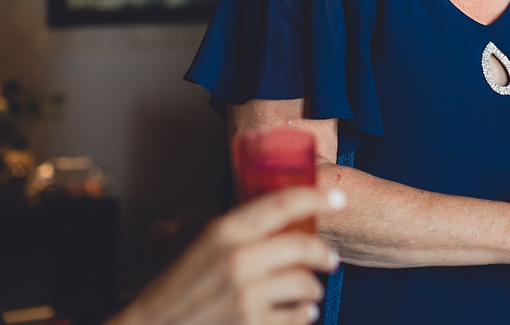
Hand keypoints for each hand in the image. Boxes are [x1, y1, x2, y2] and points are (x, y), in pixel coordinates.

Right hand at [113, 186, 342, 324]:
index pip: (284, 203)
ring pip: (306, 285)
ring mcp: (246, 295)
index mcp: (224, 232)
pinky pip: (298, 317)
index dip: (317, 197)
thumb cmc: (172, 293)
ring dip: (312, 290)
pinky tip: (300, 314)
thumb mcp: (200, 248)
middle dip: (324, 254)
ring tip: (308, 293)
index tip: (338, 198)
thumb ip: (239, 233)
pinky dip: (303, 315)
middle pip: (305, 247)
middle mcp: (239, 259)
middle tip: (330, 259)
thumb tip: (280, 222)